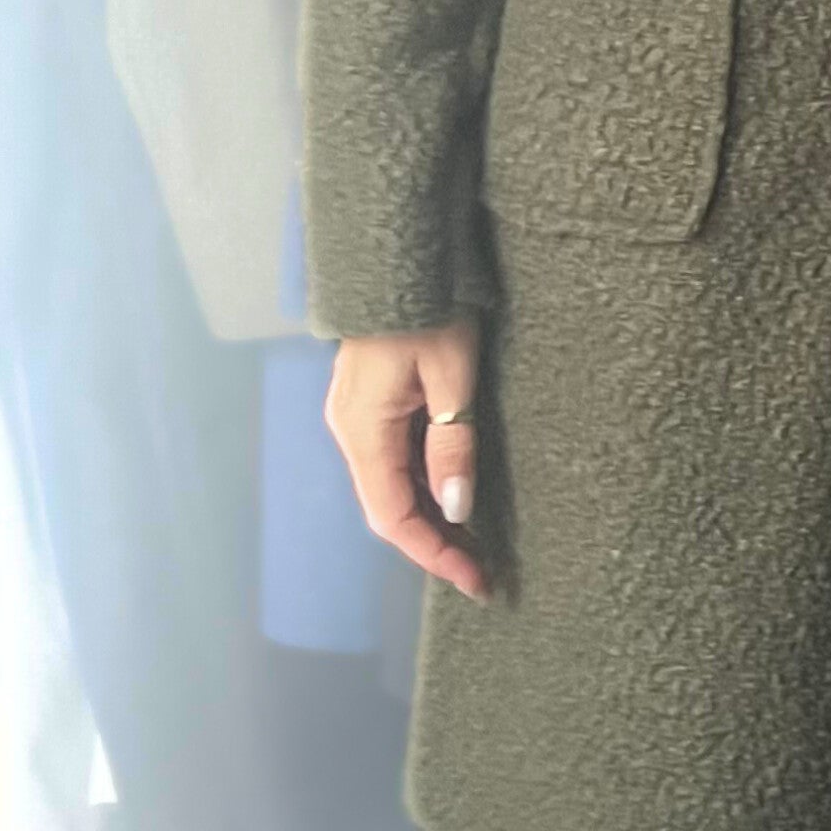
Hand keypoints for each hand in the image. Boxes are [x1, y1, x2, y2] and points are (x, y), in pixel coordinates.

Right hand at [325, 316, 492, 601]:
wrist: (395, 249)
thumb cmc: (428, 304)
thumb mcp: (452, 373)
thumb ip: (453, 444)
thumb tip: (456, 510)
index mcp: (364, 428)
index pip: (392, 517)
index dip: (432, 554)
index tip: (475, 580)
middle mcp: (349, 429)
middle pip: (387, 508)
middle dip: (432, 544)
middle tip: (482, 570)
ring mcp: (354, 416)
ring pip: (388, 486)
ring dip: (427, 518)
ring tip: (473, 542)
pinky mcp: (366, 402)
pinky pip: (389, 459)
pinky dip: (419, 487)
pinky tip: (450, 494)